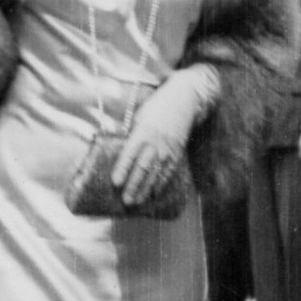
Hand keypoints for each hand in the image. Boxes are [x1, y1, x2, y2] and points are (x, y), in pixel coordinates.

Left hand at [112, 73, 203, 215]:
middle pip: (143, 167)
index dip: (123, 168)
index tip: (115, 182)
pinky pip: (169, 170)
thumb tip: (118, 149)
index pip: (131, 153)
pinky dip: (161, 183)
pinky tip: (154, 193)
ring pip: (156, 173)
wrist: (185, 99)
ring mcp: (168, 148)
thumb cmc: (158, 106)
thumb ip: (132, 133)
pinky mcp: (177, 151)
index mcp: (144, 131)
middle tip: (126, 200)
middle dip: (134, 185)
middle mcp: (156, 141)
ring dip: (146, 189)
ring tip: (137, 202)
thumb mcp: (140, 115)